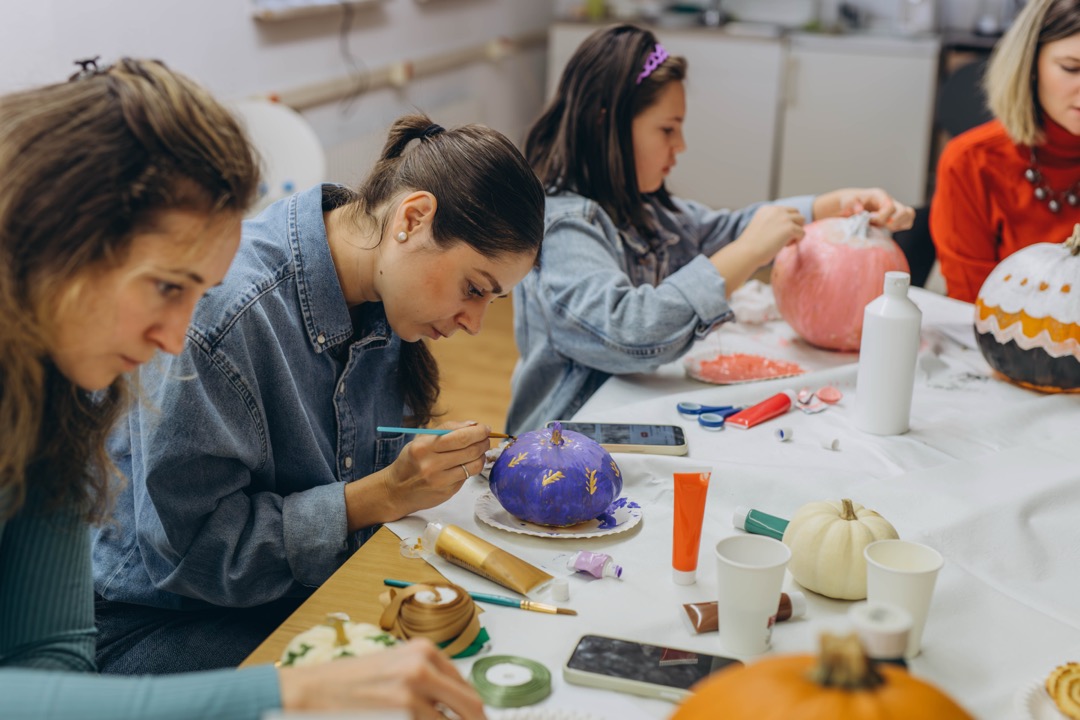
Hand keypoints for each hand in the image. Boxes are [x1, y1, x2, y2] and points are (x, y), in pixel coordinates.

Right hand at [279, 638, 485, 719]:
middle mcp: (422, 666)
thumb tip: (459, 705)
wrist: (306, 692)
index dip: (475, 714)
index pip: (468, 689)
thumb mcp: (393, 668)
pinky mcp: (401, 713)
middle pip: (471, 709)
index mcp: (423, 651)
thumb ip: (427, 681)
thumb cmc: (345, 683)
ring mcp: (412, 693)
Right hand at [378, 420, 491, 518]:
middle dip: (483, 442)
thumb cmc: (412, 460)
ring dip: (482, 456)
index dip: (477, 432)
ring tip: (480, 451)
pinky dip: (472, 468)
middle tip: (486, 439)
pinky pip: (467, 477)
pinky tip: (468, 463)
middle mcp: (431, 465)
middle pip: (470, 451)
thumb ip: (447, 429)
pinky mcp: (447, 492)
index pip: (459, 437)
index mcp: (424, 447)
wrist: (397, 490)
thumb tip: (474, 425)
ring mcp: (440, 481)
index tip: (485, 428)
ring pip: (473, 466)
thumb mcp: (422, 439)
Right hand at [734, 204, 805, 266]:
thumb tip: (790, 228)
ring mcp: (784, 218)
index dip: (785, 223)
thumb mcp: (761, 228)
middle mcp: (776, 210)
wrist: (746, 252)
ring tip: (785, 242)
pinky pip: (802, 233)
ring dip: (796, 231)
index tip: (775, 234)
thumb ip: (773, 223)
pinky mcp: (790, 228)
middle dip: (794, 225)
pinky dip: (796, 241)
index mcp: (767, 209)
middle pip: (796, 213)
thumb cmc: (751, 246)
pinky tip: (785, 246)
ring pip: (801, 220)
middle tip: (784, 238)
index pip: (785, 211)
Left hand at [825, 187, 915, 230]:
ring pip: (909, 215)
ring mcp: (894, 208)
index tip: (871, 221)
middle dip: (894, 222)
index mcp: (879, 195)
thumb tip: (859, 211)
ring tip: (886, 227)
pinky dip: (900, 227)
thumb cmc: (848, 202)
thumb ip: (852, 204)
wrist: (850, 205)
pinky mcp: (895, 217)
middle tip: (880, 225)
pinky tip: (887, 229)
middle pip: (905, 211)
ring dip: (900, 225)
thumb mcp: (847, 201)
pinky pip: (907, 223)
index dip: (882, 217)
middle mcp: (890, 200)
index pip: (890, 206)